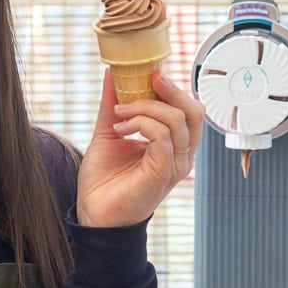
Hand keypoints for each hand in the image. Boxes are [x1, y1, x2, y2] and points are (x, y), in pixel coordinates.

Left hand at [75, 69, 205, 227]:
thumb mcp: (109, 132)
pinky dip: (141, 124)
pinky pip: (163, 137)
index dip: (174, 88)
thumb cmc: (104, 180)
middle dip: (171, 90)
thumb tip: (112, 74)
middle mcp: (180, 155)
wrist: (93, 213)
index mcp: (173, 145)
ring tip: (120, 113)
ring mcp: (175, 165)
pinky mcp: (163, 173)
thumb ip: (112, 105)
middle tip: (148, 79)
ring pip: (177, 120)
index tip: (149, 74)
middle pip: (194, 111)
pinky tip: (121, 129)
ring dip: (145, 108)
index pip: (189, 109)